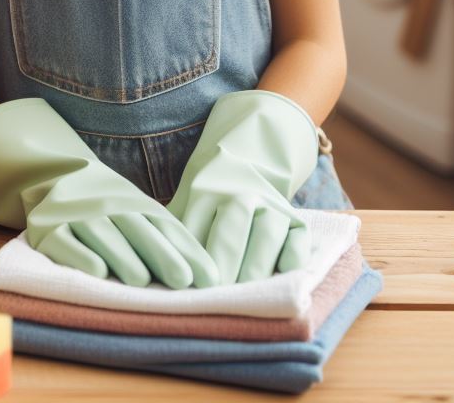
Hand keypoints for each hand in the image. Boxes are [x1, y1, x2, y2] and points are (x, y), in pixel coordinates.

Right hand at [0, 98, 218, 288]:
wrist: (56, 174)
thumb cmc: (110, 207)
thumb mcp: (141, 213)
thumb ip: (170, 239)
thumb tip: (212, 276)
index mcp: (136, 203)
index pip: (165, 228)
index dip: (186, 252)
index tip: (208, 278)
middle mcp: (108, 206)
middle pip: (137, 229)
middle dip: (160, 253)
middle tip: (181, 279)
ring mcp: (77, 215)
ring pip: (102, 234)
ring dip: (121, 256)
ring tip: (140, 279)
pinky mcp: (48, 229)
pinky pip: (64, 241)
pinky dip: (80, 256)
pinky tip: (97, 271)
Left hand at [167, 90, 319, 283]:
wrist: (246, 159)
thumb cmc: (206, 195)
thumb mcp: (184, 202)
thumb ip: (172, 230)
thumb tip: (155, 271)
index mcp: (204, 191)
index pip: (195, 228)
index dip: (192, 259)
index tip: (187, 285)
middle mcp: (239, 194)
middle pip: (231, 229)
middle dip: (223, 264)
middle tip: (216, 294)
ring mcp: (271, 205)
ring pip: (267, 232)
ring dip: (256, 264)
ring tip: (245, 292)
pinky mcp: (296, 221)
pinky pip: (299, 237)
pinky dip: (294, 255)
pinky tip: (283, 273)